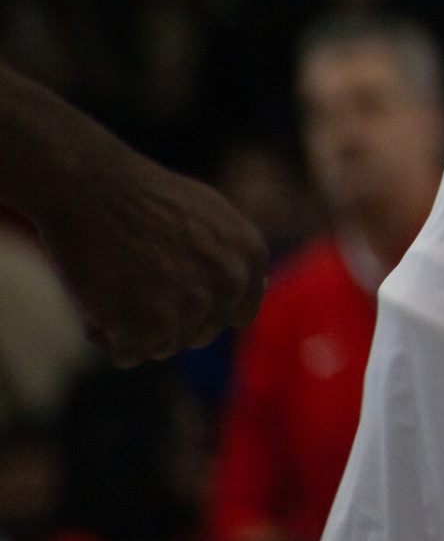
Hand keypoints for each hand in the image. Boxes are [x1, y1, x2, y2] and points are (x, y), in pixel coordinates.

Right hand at [33, 133, 267, 365]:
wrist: (90, 186)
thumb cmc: (140, 197)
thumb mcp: (210, 214)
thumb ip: (232, 254)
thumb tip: (256, 285)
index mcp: (250, 255)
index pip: (240, 312)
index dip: (203, 310)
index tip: (172, 293)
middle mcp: (230, 282)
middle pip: (198, 334)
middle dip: (164, 318)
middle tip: (132, 278)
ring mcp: (192, 306)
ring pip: (161, 347)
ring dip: (132, 327)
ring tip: (115, 280)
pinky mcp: (149, 326)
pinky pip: (127, 355)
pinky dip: (106, 335)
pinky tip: (97, 296)